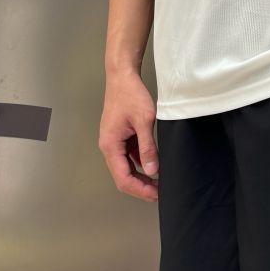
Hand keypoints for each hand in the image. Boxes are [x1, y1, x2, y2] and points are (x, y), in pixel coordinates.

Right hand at [99, 70, 158, 201]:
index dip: (140, 189)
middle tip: (160, 192)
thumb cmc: (130, 94)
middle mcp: (109, 146)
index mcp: (110, 145)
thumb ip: (148, 147)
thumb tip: (152, 169)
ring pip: (126, 168)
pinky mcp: (121, 137)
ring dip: (142, 177)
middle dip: (141, 187)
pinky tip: (154, 164)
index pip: (123, 178)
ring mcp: (114, 142)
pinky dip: (141, 163)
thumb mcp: (144, 121)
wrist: (122, 76)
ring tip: (159, 182)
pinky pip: (129, 156)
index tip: (156, 194)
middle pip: (123, 176)